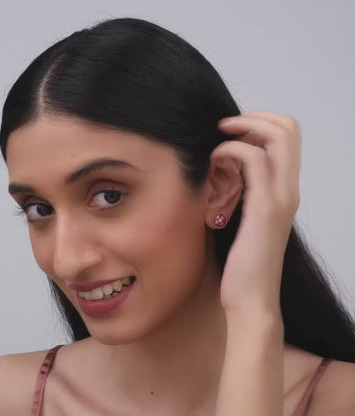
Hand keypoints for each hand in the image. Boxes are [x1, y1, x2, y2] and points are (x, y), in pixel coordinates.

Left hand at [214, 111, 300, 315]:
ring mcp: (280, 197)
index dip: (262, 122)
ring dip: (242, 129)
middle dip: (254, 117)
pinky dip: (231, 150)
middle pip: (289, 129)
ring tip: (218, 142)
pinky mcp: (264, 208)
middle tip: (226, 127)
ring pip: (276, 138)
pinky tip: (213, 161)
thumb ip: (246, 194)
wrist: (252, 298)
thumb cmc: (245, 263)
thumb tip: (227, 170)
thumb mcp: (248, 221)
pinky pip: (253, 161)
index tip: (234, 130)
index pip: (289, 138)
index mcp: (285, 191)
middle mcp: (289, 190)